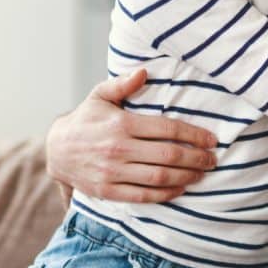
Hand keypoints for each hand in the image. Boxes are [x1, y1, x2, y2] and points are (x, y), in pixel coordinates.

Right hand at [46, 69, 218, 203]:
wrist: (55, 150)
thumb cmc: (85, 119)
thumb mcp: (100, 96)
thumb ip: (122, 84)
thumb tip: (144, 71)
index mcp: (122, 124)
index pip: (167, 128)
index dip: (194, 134)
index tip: (211, 139)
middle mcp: (118, 149)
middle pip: (169, 155)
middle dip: (196, 158)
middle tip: (212, 159)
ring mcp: (113, 172)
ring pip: (159, 177)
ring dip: (186, 177)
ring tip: (201, 174)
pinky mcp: (108, 191)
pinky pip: (143, 196)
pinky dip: (166, 194)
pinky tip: (180, 189)